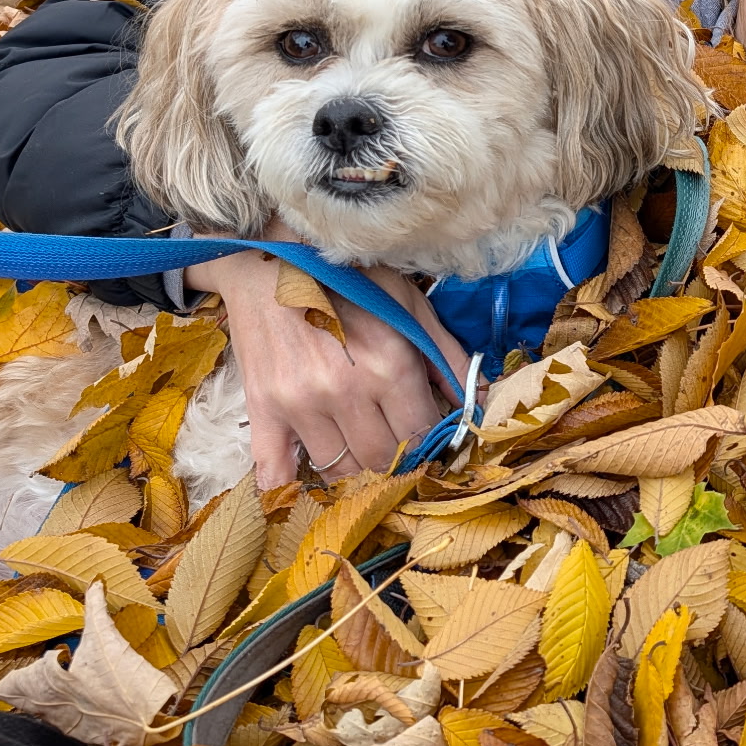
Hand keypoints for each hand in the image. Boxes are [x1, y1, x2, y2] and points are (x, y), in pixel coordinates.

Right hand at [186, 228, 469, 488]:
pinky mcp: (263, 409)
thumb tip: (482, 401)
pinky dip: (290, 486)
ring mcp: (300, 404)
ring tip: (359, 445)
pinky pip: (274, 471)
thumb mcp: (410, 303)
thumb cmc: (349, 278)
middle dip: (398, 456)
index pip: (422, 433)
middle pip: (384, 460)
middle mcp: (345, 391)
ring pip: (340, 470)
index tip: (426, 432)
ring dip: (355, 467)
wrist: (269, 259)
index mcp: (389, 364)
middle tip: (395, 439)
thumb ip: (448, 356)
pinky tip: (307, 476)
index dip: (430, 439)